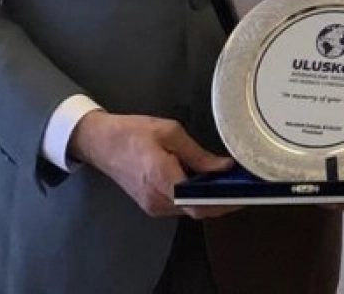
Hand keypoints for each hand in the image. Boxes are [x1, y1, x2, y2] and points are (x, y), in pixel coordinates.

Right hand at [69, 111, 237, 219]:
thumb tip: (223, 167)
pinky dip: (194, 198)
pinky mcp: (151, 205)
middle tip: (242, 188)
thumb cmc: (131, 133)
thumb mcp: (170, 132)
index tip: (243, 195)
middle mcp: (157, 198)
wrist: (100, 142)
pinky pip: (179, 206)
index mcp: (161, 178)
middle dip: (222, 201)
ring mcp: (152, 205)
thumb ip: (198, 154)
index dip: (224, 203)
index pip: (199, 203)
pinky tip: (205, 184)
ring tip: (228, 184)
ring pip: (189, 210)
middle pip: (197, 210)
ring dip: (208, 200)